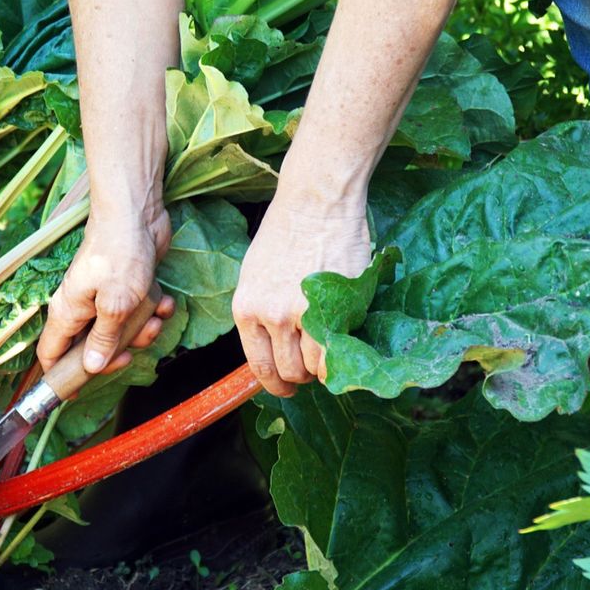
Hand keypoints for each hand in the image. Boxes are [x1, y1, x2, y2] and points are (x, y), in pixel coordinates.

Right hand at [38, 205, 175, 373]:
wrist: (138, 213)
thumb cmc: (120, 254)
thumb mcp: (115, 304)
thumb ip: (103, 338)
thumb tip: (92, 369)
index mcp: (67, 312)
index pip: (51, 354)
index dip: (61, 376)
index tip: (79, 393)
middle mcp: (81, 307)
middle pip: (92, 348)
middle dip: (117, 352)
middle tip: (132, 352)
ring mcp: (103, 297)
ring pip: (120, 332)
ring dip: (142, 330)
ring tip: (154, 317)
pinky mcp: (125, 288)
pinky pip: (137, 311)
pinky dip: (152, 309)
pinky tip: (163, 300)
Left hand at [233, 194, 370, 396]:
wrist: (315, 202)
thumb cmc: (286, 232)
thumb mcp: (256, 276)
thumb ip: (262, 313)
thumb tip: (274, 347)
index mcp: (245, 309)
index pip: (258, 366)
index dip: (275, 384)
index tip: (286, 388)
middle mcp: (269, 316)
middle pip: (288, 372)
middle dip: (301, 376)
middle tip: (313, 367)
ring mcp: (301, 314)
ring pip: (312, 368)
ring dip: (322, 367)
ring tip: (330, 350)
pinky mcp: (332, 308)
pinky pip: (334, 354)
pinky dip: (340, 359)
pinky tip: (343, 346)